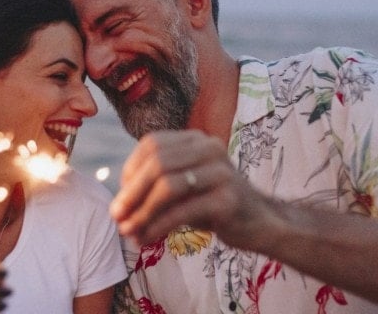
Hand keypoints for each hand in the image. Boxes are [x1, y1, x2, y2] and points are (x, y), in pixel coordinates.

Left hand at [109, 129, 272, 248]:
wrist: (260, 223)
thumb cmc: (214, 205)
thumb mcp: (183, 190)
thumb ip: (155, 188)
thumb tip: (117, 206)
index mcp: (196, 139)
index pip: (151, 144)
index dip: (130, 171)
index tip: (121, 198)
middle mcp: (209, 148)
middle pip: (157, 163)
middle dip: (131, 192)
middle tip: (116, 217)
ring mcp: (221, 171)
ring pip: (168, 185)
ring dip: (142, 211)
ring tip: (129, 232)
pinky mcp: (228, 199)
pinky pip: (183, 210)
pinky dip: (159, 226)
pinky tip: (148, 238)